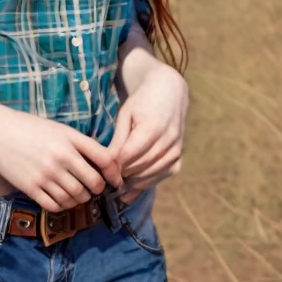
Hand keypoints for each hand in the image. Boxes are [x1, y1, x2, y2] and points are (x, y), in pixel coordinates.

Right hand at [0, 114, 122, 213]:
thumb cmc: (30, 129)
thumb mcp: (58, 129)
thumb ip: (80, 144)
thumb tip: (103, 163)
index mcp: (70, 139)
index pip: (105, 159)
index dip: (114, 173)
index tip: (115, 180)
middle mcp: (61, 157)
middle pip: (93, 183)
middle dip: (96, 189)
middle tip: (93, 189)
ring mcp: (46, 174)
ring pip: (75, 197)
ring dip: (80, 199)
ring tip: (77, 194)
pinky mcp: (31, 187)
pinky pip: (55, 205)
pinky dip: (62, 206)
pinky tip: (61, 200)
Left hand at [108, 62, 187, 203]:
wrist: (169, 92)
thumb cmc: (143, 101)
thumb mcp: (126, 114)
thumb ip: (118, 140)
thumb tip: (107, 163)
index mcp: (152, 127)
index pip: (129, 155)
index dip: (114, 165)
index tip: (102, 171)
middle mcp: (167, 140)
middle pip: (140, 166)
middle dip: (122, 175)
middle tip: (106, 181)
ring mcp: (176, 150)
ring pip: (151, 174)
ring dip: (133, 182)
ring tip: (117, 185)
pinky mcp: (179, 157)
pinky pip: (163, 175)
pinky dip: (147, 183)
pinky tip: (132, 189)